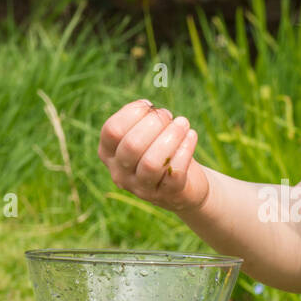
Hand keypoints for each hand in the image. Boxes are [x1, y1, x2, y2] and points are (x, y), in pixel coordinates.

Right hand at [98, 98, 209, 214]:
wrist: (184, 185)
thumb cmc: (160, 151)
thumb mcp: (146, 135)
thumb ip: (143, 120)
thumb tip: (150, 109)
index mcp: (108, 154)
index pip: (112, 130)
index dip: (132, 112)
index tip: (150, 106)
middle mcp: (120, 173)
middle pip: (131, 145)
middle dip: (154, 123)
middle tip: (169, 116)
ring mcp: (142, 188)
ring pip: (151, 162)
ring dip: (171, 136)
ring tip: (183, 123)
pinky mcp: (168, 194)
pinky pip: (175, 172)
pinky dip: (186, 149)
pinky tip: (191, 136)